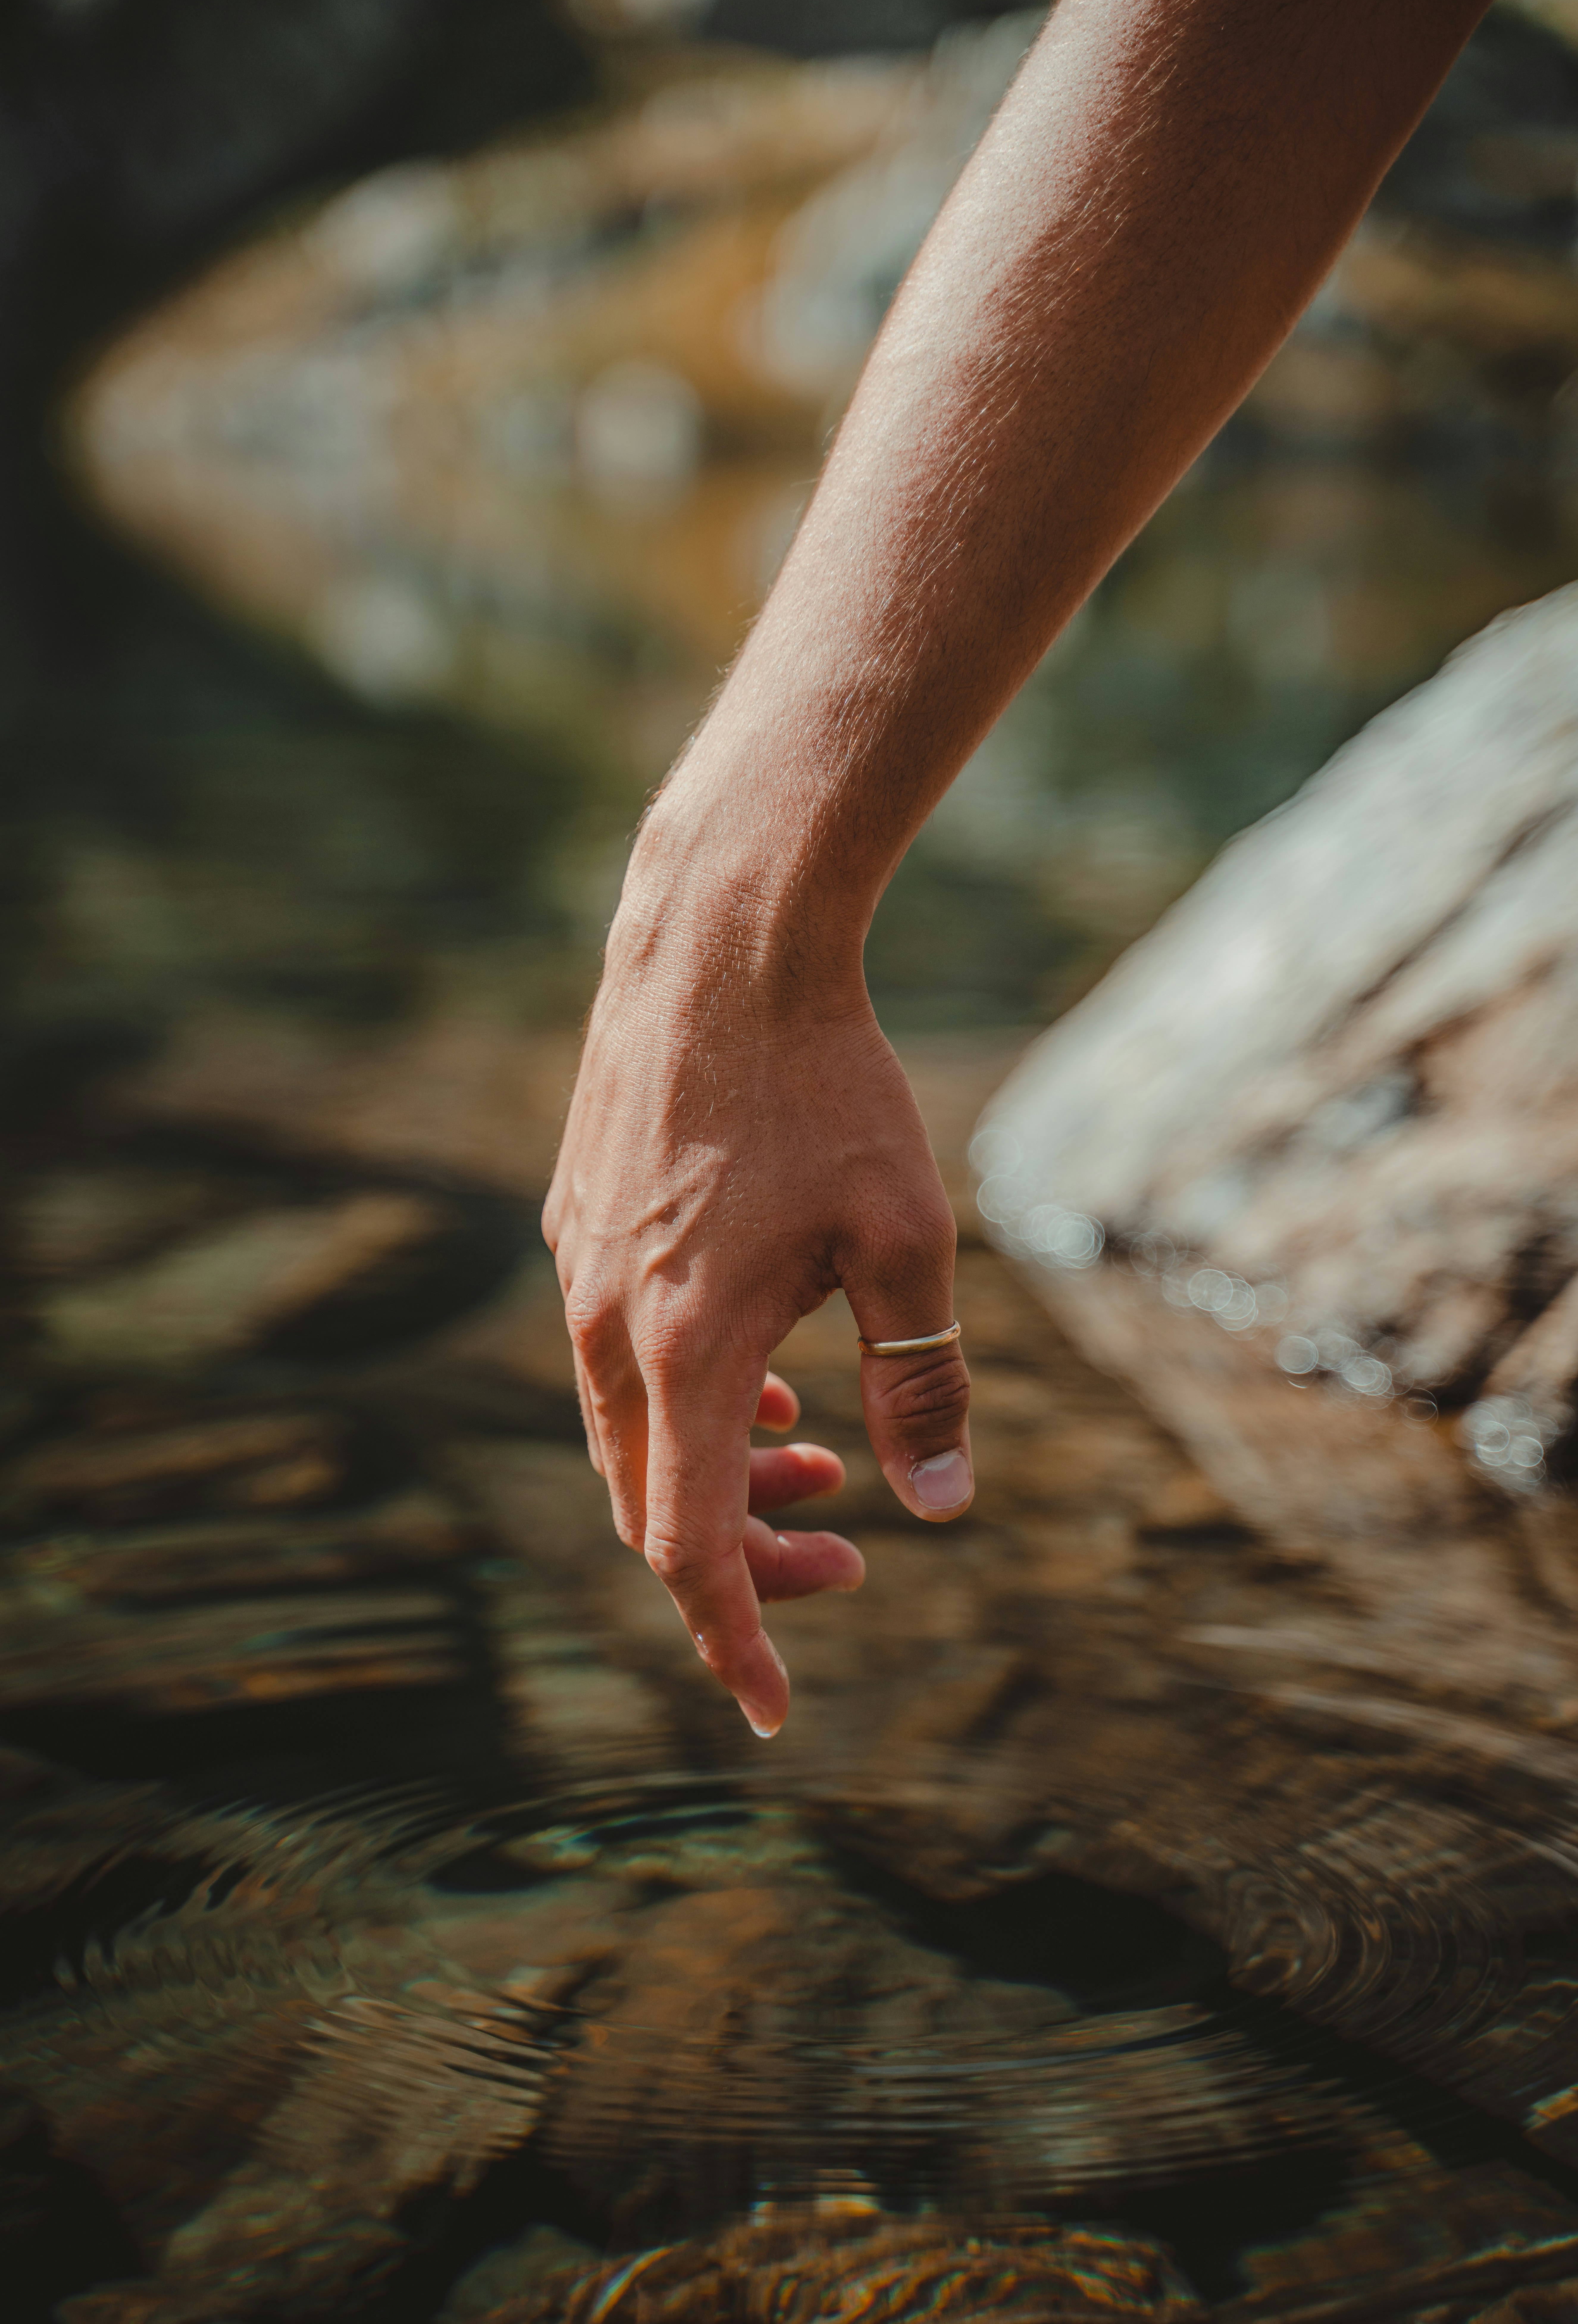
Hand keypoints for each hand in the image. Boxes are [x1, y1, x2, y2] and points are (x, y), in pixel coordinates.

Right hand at [541, 869, 972, 1737]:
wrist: (722, 949)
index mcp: (687, 1349)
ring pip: (636, 1432)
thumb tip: (944, 1506)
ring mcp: (581, 1271)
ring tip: (819, 1466)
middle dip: (748, 1557)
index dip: (734, 1637)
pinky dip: (692, 1401)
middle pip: (656, 1503)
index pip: (690, 1547)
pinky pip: (621, 1358)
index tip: (776, 1706)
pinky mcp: (578, 1223)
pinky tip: (769, 1375)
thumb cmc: (830, 1088)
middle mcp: (609, 1324)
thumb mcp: (908, 1242)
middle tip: (849, 1559)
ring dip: (724, 1474)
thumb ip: (921, 1382)